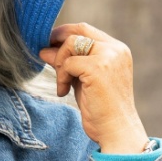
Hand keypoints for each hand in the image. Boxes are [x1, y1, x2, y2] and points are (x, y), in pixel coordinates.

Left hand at [39, 23, 149, 153]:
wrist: (116, 130)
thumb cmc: (101, 109)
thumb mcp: (82, 80)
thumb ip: (69, 62)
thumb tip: (44, 49)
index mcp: (117, 50)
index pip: (87, 30)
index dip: (65, 34)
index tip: (50, 45)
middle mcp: (115, 49)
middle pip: (79, 30)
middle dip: (57, 39)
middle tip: (43, 52)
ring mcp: (108, 57)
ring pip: (71, 43)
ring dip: (59, 63)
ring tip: (62, 85)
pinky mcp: (98, 68)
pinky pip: (68, 63)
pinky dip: (61, 77)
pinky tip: (64, 92)